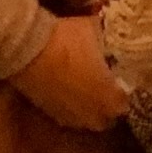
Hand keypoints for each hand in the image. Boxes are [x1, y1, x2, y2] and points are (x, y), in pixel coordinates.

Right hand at [12, 12, 129, 131]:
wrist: (25, 49)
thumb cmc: (66, 40)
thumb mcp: (96, 31)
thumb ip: (109, 40)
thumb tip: (116, 35)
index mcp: (108, 96)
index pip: (125, 104)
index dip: (126, 93)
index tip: (124, 80)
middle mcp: (91, 113)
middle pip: (107, 119)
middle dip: (110, 107)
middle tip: (109, 88)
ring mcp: (68, 116)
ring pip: (87, 121)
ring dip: (91, 110)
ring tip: (90, 91)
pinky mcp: (48, 113)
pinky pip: (68, 116)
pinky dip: (73, 108)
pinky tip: (71, 92)